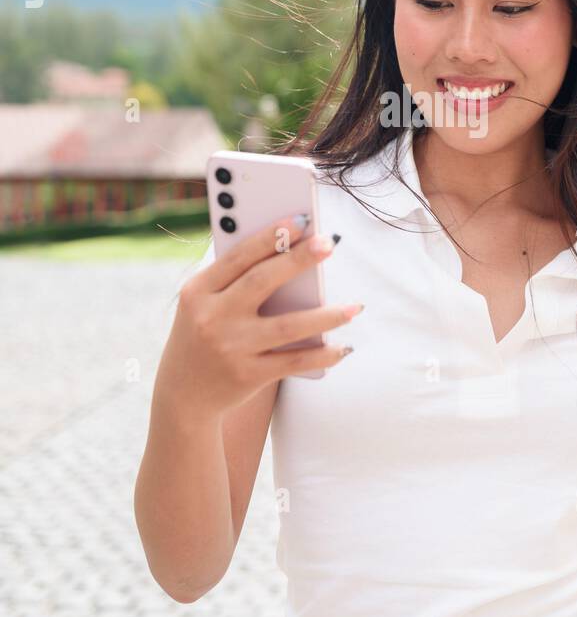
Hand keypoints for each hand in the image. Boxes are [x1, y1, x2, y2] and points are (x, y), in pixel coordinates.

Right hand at [160, 215, 362, 419]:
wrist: (183, 396)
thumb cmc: (203, 336)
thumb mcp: (202, 304)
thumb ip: (235, 280)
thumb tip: (290, 251)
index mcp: (198, 291)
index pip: (238, 257)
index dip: (270, 236)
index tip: (300, 220)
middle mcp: (212, 318)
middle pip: (262, 281)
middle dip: (298, 260)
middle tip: (329, 244)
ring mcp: (231, 348)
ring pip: (287, 326)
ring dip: (326, 316)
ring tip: (354, 307)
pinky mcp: (247, 375)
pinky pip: (293, 361)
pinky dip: (322, 354)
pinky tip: (343, 346)